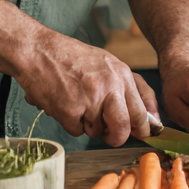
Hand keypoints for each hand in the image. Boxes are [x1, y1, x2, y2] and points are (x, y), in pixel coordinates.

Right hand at [14, 29, 157, 146]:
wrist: (38, 51)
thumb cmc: (71, 57)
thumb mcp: (107, 63)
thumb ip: (128, 87)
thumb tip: (150, 116)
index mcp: (121, 74)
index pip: (142, 110)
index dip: (144, 128)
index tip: (142, 134)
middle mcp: (108, 86)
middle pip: (123, 128)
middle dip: (117, 137)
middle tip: (110, 134)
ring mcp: (89, 99)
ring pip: (97, 131)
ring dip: (88, 125)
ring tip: (77, 103)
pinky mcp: (69, 110)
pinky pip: (76, 131)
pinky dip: (71, 123)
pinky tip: (65, 104)